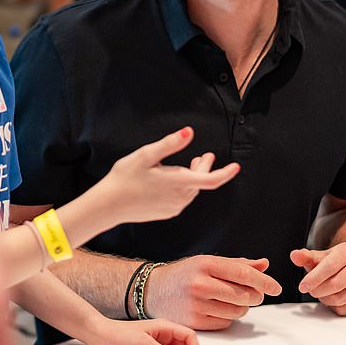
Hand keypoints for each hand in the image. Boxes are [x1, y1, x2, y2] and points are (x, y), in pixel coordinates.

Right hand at [102, 127, 239, 224]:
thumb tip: (189, 132)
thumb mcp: (146, 155)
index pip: (211, 180)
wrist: (109, 205)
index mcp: (178, 182)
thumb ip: (170, 144)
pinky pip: (182, 198)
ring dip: (194, 177)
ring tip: (191, 164)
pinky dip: (185, 187)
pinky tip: (175, 180)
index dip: (226, 173)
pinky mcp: (167, 213)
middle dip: (205, 168)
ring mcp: (173, 207)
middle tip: (205, 156)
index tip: (236, 166)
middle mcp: (180, 197)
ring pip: (192, 190)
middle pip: (201, 182)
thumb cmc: (125, 178)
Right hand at [143, 255, 282, 329]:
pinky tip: (219, 308)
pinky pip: (226, 322)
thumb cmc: (184, 275)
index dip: (264, 281)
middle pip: (245, 295)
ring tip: (232, 300)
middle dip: (255, 296)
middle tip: (253, 294)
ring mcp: (197, 304)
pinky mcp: (195, 322)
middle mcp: (200, 284)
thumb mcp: (207, 262)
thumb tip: (264, 264)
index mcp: (205, 264)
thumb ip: (237, 264)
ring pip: (238, 311)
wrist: (154, 291)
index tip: (276, 287)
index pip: (244, 274)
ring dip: (242, 307)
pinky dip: (228, 317)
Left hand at [291, 243, 345, 314]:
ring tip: (321, 291)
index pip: (330, 266)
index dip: (314, 278)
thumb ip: (305, 257)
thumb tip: (295, 256)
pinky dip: (333, 306)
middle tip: (310, 289)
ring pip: (339, 299)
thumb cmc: (334, 261)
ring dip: (324, 298)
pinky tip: (331, 297)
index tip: (302, 286)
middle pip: (335, 284)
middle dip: (317, 290)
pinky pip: (345, 309)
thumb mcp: (318, 256)